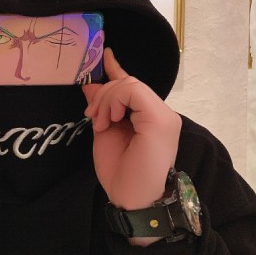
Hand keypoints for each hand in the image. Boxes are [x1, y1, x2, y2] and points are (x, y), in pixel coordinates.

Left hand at [82, 49, 180, 244]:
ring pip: (130, 84)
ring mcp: (165, 116)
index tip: (104, 54)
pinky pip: (133, 91)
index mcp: (149, 117)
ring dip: (107, 100)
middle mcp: (162, 113)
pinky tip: (109, 119)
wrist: (132, 201)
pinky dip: (115, 101)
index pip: (133, 86)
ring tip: (100, 122)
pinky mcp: (161, 120)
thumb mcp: (104, 132)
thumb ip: (101, 108)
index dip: (118, 68)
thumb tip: (90, 84)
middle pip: (128, 82)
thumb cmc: (120, 173)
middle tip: (92, 116)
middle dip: (103, 94)